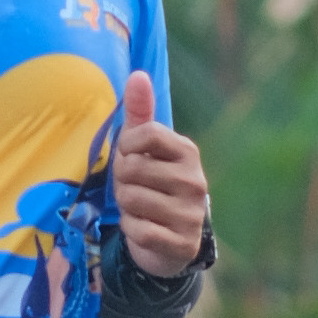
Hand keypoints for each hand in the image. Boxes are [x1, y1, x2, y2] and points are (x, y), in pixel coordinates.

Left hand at [112, 73, 210, 277]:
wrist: (171, 240)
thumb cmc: (153, 184)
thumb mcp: (146, 148)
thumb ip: (141, 113)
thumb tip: (137, 74)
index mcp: (187, 151)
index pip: (144, 134)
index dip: (126, 146)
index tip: (130, 158)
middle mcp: (195, 181)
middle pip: (132, 169)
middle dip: (122, 181)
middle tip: (134, 188)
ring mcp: (191, 214)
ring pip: (131, 200)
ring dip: (126, 207)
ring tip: (140, 208)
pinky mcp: (182, 243)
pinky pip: (138, 230)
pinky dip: (131, 231)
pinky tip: (143, 229)